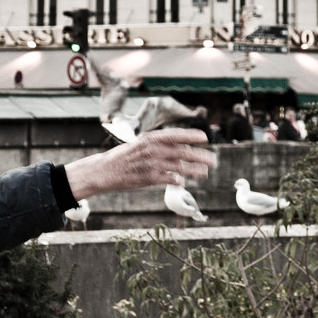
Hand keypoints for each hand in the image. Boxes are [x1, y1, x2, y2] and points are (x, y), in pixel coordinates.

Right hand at [64, 129, 216, 199]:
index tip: (204, 137)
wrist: (104, 170)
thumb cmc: (124, 157)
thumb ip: (158, 145)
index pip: (176, 134)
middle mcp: (153, 149)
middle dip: (200, 156)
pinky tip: (183, 182)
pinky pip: (169, 179)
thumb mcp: (140, 144)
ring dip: (194, 171)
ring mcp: (151, 164)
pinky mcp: (149, 178)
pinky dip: (178, 180)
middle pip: (183, 152)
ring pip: (179, 167)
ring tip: (205, 173)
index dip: (191, 135)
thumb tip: (179, 147)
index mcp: (150, 138)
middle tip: (213, 160)